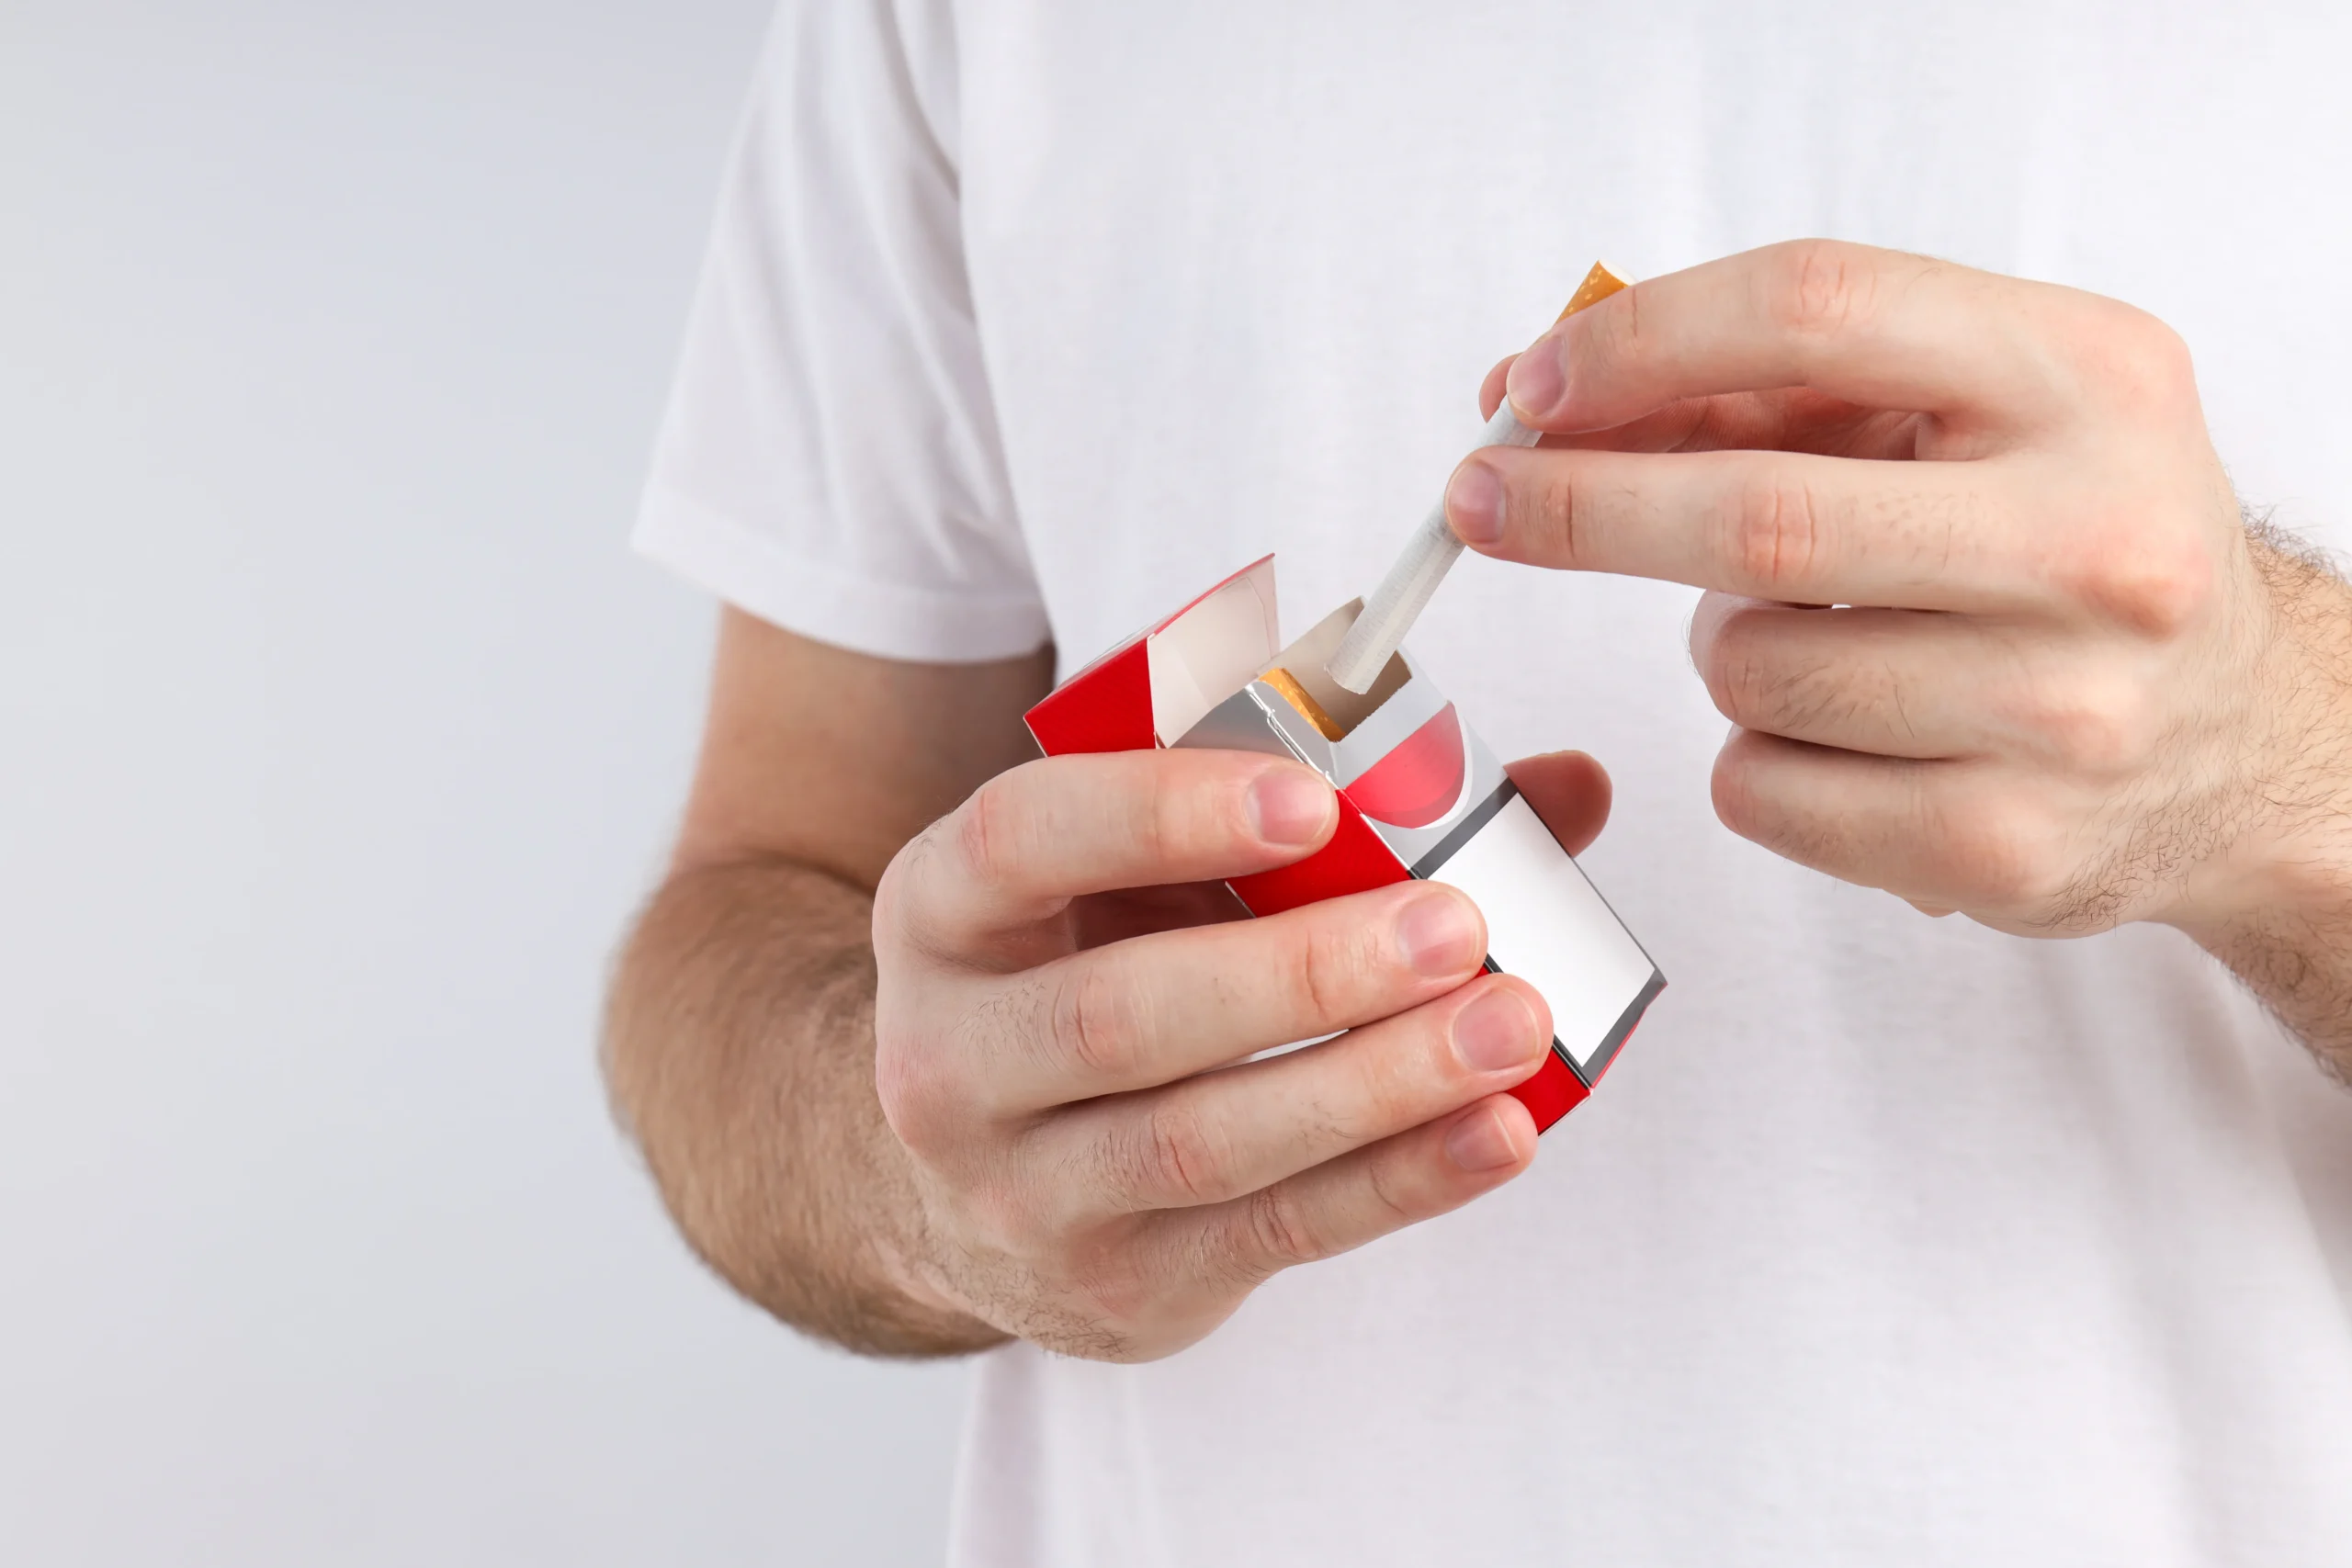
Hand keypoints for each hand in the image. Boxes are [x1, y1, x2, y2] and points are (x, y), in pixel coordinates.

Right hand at [867, 745, 1606, 1360]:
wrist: (973, 1181)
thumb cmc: (1088, 973)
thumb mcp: (1139, 877)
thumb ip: (1317, 817)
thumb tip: (1564, 787)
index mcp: (946, 908)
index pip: (1023, 840)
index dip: (1159, 812)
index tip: (1309, 795)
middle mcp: (952, 1055)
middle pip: (1121, 1017)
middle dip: (1300, 973)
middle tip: (1454, 926)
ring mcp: (1022, 1190)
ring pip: (1201, 1140)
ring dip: (1373, 1084)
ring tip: (1508, 1027)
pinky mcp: (1119, 1282)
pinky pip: (1274, 1231)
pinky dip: (1397, 1181)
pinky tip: (1497, 1132)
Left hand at [1449, 239, 2351, 940]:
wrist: (2241, 741)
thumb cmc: (2068, 548)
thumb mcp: (1964, 420)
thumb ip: (1767, 392)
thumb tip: (1547, 396)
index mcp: (2088, 381)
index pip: (1819, 310)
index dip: (1644, 342)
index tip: (1533, 385)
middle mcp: (2098, 539)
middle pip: (1757, 515)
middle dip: (1580, 506)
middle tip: (1480, 500)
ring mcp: (2063, 707)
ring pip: (1743, 666)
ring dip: (1717, 647)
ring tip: (1814, 636)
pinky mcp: (2004, 845)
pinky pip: (1758, 787)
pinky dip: (1753, 755)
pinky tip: (1845, 734)